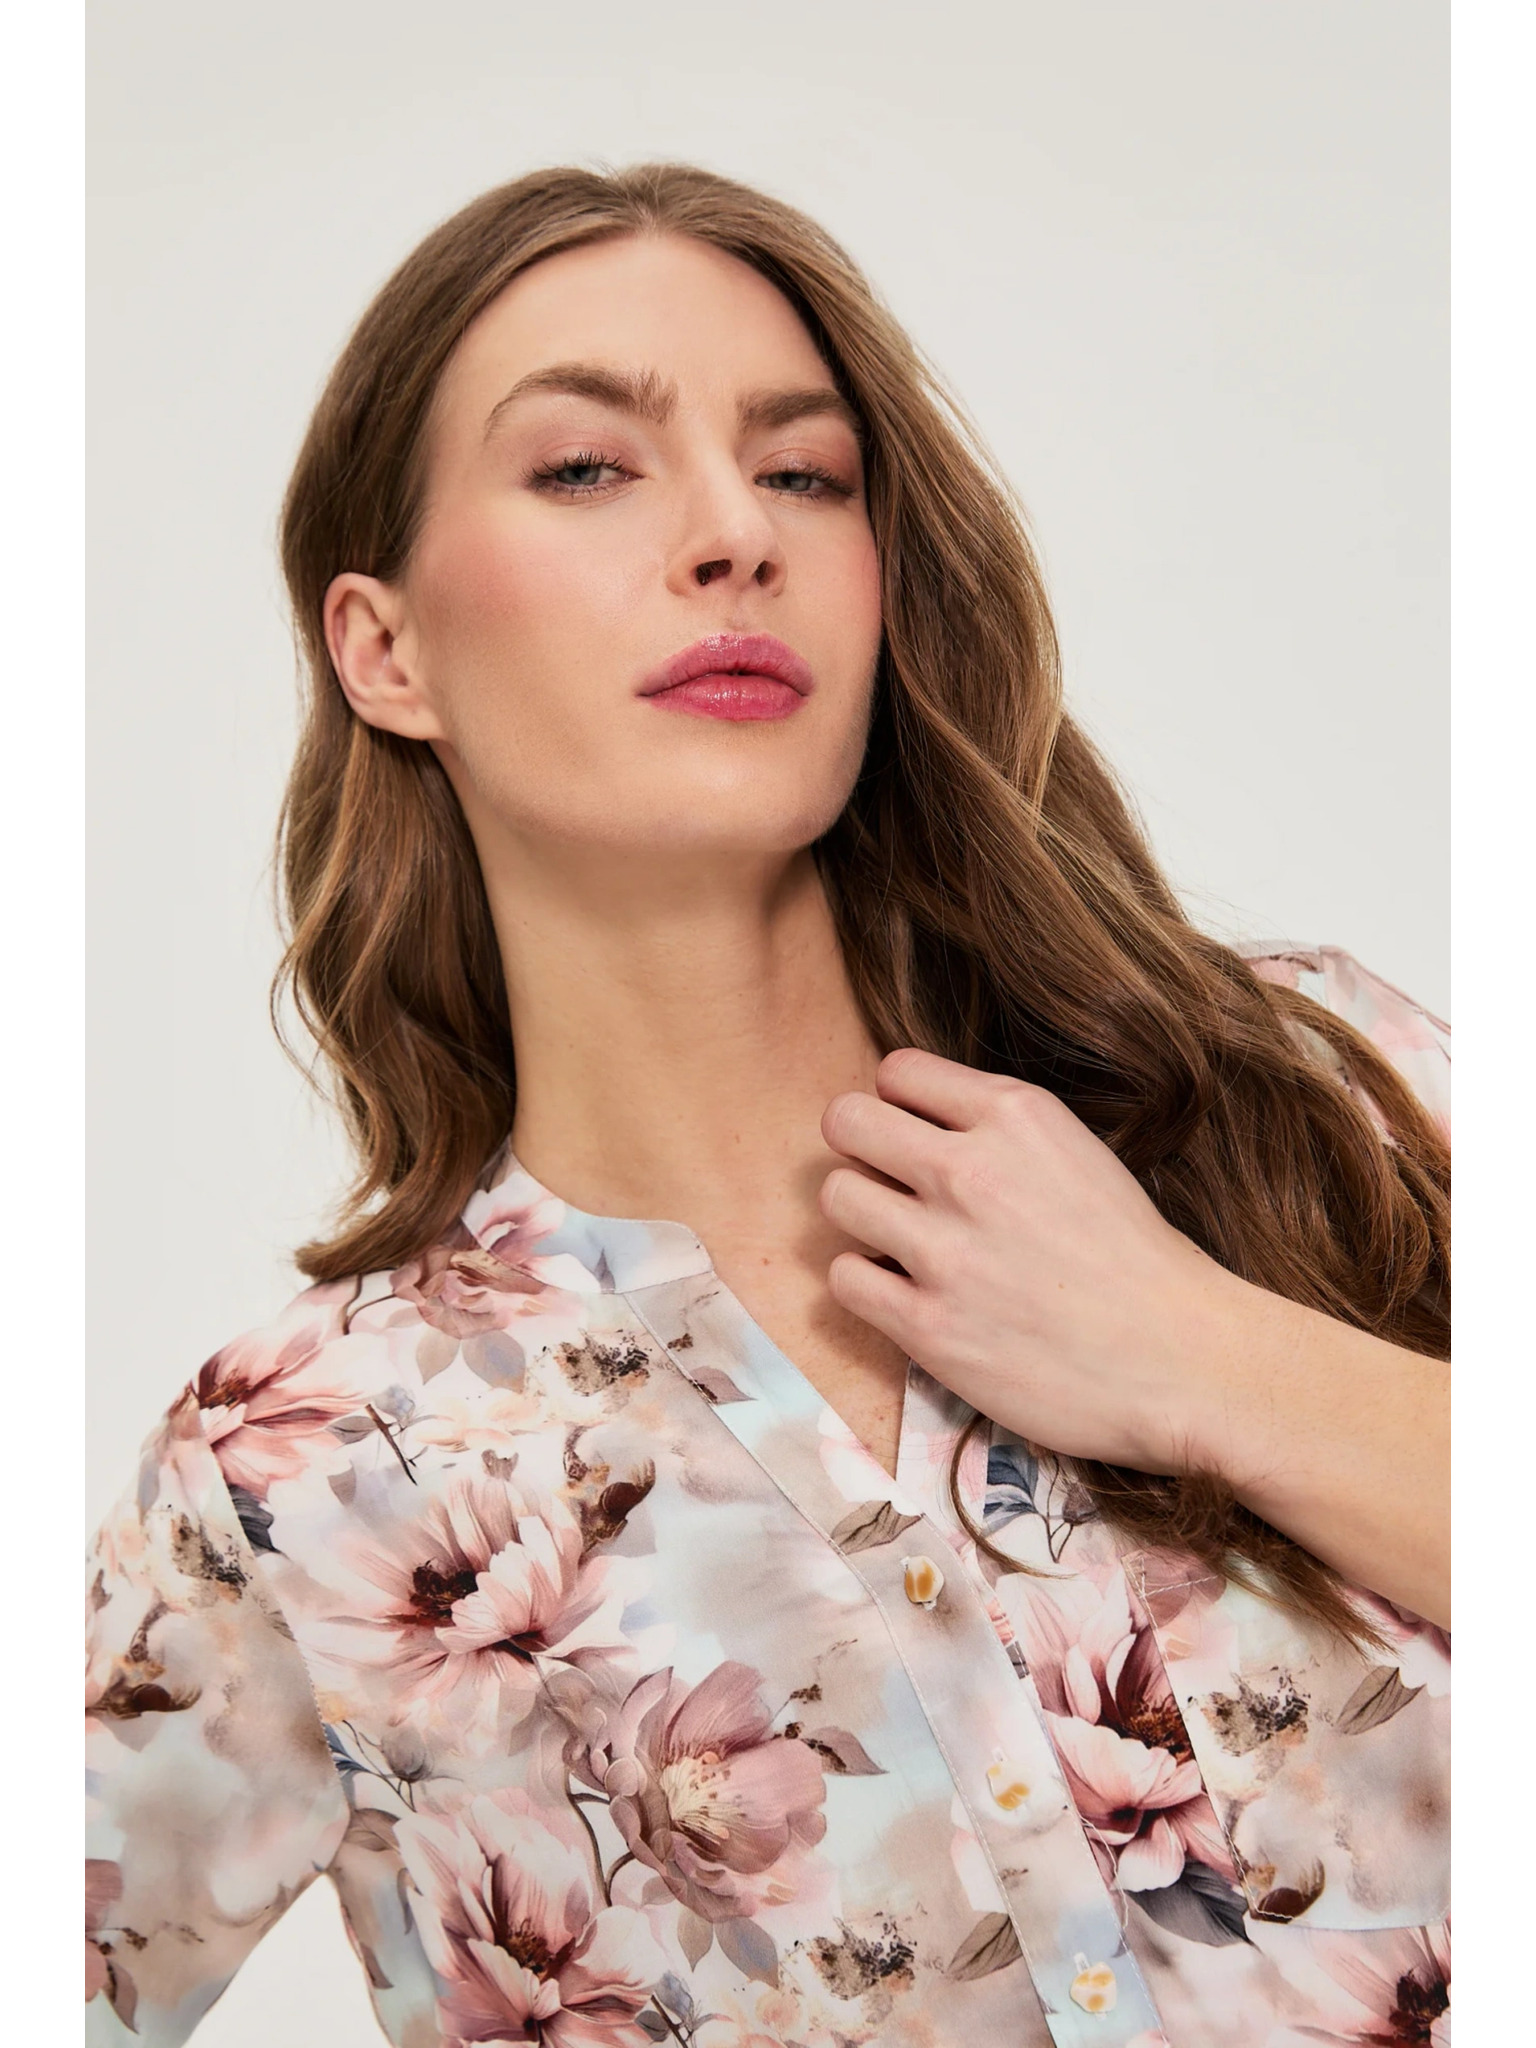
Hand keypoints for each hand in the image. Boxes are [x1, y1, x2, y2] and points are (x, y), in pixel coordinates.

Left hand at [818, 1047, 1258, 1479]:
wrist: (1183, 1360)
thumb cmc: (1137, 1260)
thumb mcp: (1076, 1152)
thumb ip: (997, 1130)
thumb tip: (917, 1120)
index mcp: (1015, 1115)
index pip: (897, 1070)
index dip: (900, 1104)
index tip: (916, 1135)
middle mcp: (970, 1170)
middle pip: (846, 1121)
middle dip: (861, 1148)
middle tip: (890, 1183)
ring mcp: (943, 1250)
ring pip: (837, 1196)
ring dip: (864, 1218)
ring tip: (905, 1243)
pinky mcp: (927, 1326)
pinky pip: (845, 1278)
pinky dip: (868, 1284)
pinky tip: (909, 1293)